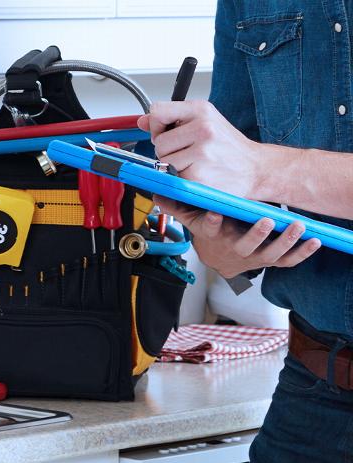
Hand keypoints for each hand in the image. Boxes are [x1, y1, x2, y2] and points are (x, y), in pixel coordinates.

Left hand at [138, 100, 271, 201]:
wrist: (256, 169)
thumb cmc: (228, 147)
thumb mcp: (204, 122)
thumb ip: (171, 120)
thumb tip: (141, 121)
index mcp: (201, 110)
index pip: (157, 111)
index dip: (156, 125)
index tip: (165, 133)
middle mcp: (203, 128)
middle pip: (158, 142)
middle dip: (167, 151)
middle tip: (187, 154)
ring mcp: (202, 152)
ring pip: (164, 162)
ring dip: (174, 167)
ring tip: (195, 164)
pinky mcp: (199, 175)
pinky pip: (174, 178)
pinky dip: (182, 180)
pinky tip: (199, 175)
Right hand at [155, 197, 321, 277]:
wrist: (221, 259)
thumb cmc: (210, 234)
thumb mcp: (190, 220)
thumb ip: (177, 205)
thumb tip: (156, 191)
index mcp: (215, 237)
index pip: (210, 230)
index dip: (212, 223)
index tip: (215, 214)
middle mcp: (234, 248)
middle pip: (245, 245)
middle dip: (256, 235)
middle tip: (267, 220)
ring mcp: (254, 256)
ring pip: (270, 253)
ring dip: (284, 241)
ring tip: (297, 226)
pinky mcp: (270, 260)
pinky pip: (287, 261)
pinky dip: (302, 253)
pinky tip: (314, 241)